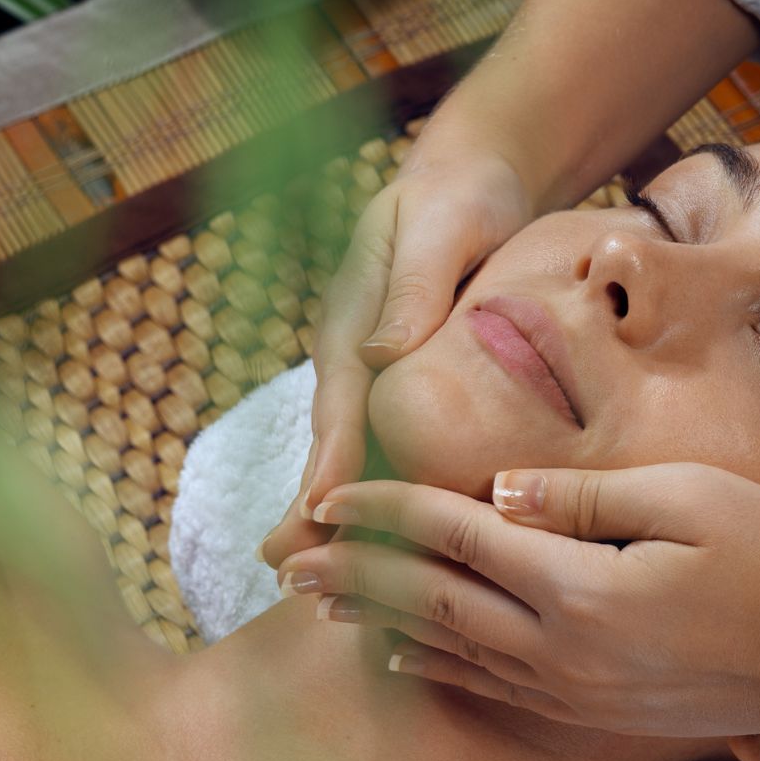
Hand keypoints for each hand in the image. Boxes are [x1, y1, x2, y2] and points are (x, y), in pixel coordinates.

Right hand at [258, 146, 532, 568]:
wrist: (473, 178)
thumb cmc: (457, 197)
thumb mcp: (439, 225)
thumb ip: (413, 284)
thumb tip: (383, 351)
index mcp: (354, 324)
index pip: (341, 403)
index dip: (331, 459)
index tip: (318, 510)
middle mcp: (356, 360)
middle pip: (334, 444)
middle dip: (310, 508)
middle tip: (286, 569)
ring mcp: (375, 378)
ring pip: (358, 455)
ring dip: (341, 516)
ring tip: (323, 582)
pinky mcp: (407, 389)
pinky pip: (393, 448)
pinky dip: (387, 495)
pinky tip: (393, 547)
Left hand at [274, 464, 759, 736]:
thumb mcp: (688, 498)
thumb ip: (584, 496)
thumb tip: (498, 490)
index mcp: (579, 587)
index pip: (453, 539)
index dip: (384, 513)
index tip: (329, 495)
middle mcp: (562, 651)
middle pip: (429, 606)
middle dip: (355, 577)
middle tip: (289, 559)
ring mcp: (577, 691)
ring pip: (450, 655)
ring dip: (379, 626)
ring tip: (323, 606)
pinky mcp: (596, 712)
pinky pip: (493, 690)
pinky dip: (437, 671)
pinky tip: (404, 661)